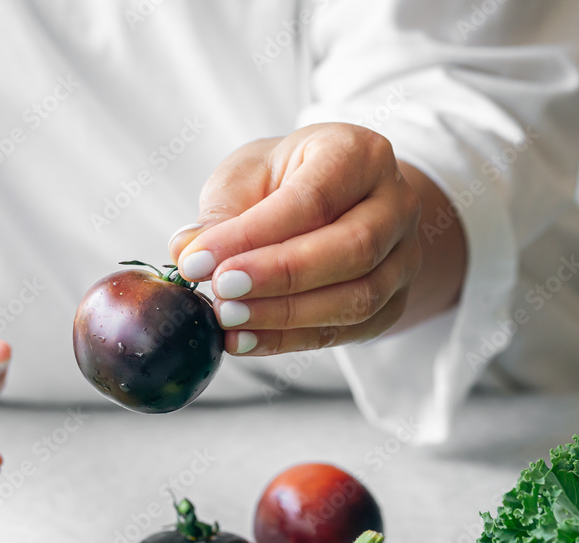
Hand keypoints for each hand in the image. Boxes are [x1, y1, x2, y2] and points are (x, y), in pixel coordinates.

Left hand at [169, 123, 423, 355]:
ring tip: (228, 318)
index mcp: (360, 154)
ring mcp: (404, 257)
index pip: (313, 199)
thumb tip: (186, 249)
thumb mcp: (246, 176)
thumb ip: (220, 212)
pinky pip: (346, 331)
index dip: (253, 235)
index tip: (198, 260)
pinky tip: (244, 340)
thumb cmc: (283, 180)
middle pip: (351, 250)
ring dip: (284, 316)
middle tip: (220, 291)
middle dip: (278, 277)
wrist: (334, 202)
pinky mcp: (392, 304)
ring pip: (358, 298)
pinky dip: (289, 341)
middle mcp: (396, 203)